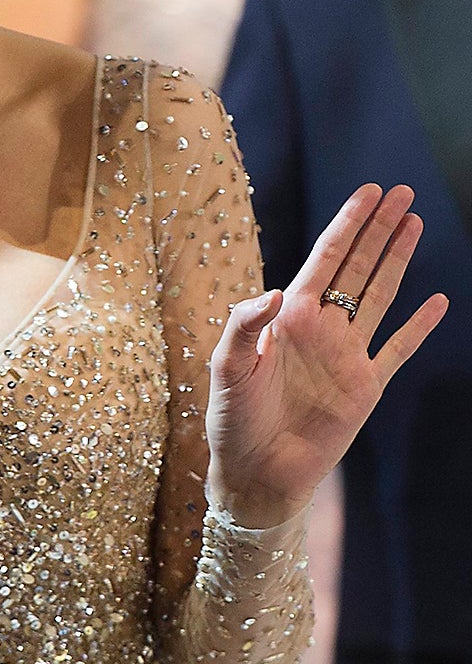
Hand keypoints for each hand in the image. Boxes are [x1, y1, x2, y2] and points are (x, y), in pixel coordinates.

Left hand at [204, 183, 448, 527]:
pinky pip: (397, 348)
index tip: (369, 192)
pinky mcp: (365, 387)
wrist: (256, 472)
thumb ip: (243, 325)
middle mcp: (320, 328)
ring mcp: (346, 355)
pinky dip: (419, 326)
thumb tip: (278, 290)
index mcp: (287, 317)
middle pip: (356, 265)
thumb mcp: (225, 368)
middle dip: (378, 228)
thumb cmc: (231, 420)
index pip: (325, 258)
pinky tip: (437, 301)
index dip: (348, 223)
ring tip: (415, 223)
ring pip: (379, 295)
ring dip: (398, 260)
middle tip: (401, 191)